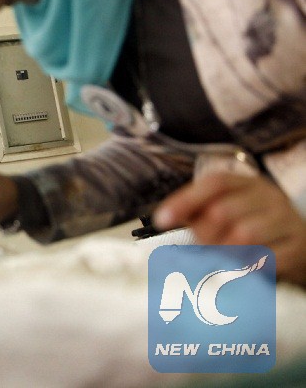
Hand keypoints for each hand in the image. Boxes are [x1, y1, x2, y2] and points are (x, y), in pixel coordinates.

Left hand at [153, 172, 305, 285]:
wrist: (301, 241)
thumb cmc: (253, 225)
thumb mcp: (229, 209)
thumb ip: (198, 211)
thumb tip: (164, 219)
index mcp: (247, 183)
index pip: (214, 184)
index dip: (184, 200)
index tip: (161, 220)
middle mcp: (269, 197)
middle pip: (223, 211)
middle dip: (203, 234)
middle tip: (201, 247)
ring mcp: (286, 221)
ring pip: (244, 235)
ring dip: (224, 252)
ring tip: (220, 259)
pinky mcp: (298, 247)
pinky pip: (266, 259)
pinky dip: (247, 267)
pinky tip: (241, 269)